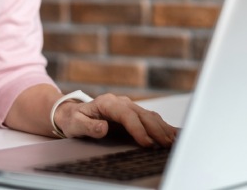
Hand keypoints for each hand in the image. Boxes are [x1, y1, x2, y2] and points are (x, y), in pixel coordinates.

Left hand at [54, 94, 177, 146]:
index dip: (137, 128)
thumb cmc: (74, 119)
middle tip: (165, 144)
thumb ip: (88, 126)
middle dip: (155, 129)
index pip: (126, 114)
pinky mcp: (134, 114)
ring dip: (162, 128)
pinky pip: (150, 119)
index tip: (146, 143)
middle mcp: (121, 102)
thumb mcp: (75, 124)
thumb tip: (103, 127)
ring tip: (172, 141)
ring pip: (149, 116)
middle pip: (142, 114)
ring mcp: (128, 107)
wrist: (74, 113)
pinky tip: (172, 134)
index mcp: (107, 103)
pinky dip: (162, 126)